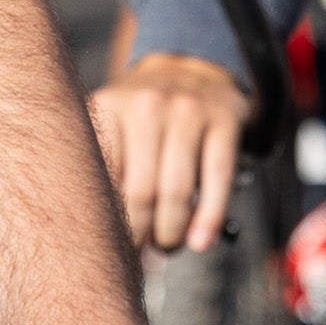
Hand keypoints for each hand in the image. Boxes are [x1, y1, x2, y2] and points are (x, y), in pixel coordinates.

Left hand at [89, 52, 251, 253]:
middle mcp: (145, 105)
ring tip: (168, 246)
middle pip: (139, 192)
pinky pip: (217, 178)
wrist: (190, 67)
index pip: (102, 181)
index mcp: (107, 108)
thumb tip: (108, 245)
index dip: (106, 225)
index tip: (110, 252)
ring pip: (176, 191)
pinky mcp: (223, 118)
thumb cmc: (144, 118)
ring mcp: (186, 109)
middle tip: (144, 257)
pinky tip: (200, 242)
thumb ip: (106, 173)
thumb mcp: (113, 128)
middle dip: (141, 235)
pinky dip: (209, 218)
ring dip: (172, 232)